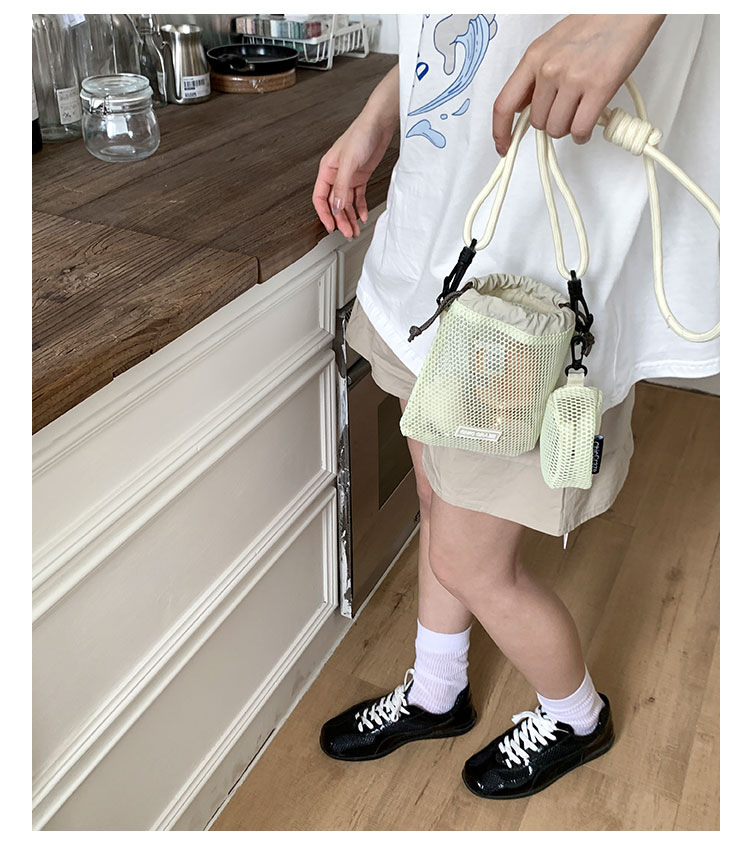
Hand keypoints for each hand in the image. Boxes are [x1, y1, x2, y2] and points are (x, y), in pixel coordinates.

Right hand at [313, 64, 398, 238]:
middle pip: (335, 203)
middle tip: (347, 232)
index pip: (320, 197)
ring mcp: (349, 176)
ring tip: (355, 230)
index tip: (331, 227)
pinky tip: (363, 216)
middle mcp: (336, 175)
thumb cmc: (361, 134)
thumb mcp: (349, 163)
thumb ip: (342, 187)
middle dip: (340, 220)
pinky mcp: (361, 176)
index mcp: (327, 170)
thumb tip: (336, 207)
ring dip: (350, 217)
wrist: (380, 123)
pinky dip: (360, 207)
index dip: (324, 214)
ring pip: (346, 202)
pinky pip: (358, 197)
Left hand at [492, 14, 665, 154]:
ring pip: (557, 129)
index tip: (503, 146)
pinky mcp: (599, 87)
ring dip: (568, 129)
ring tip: (579, 113)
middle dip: (551, 123)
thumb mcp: (550, 45)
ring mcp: (573, 79)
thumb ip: (533, 76)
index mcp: (534, 58)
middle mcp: (549, 69)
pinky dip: (583, 135)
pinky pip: (580, 129)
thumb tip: (520, 107)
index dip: (500, 132)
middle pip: (537, 123)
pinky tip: (586, 127)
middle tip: (566, 111)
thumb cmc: (593, 24)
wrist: (627, 9)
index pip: (505, 104)